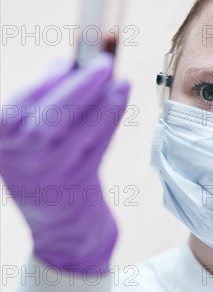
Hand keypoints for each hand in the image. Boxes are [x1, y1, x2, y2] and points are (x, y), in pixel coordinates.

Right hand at [1, 53, 129, 274]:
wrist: (60, 229)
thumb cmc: (43, 173)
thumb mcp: (26, 144)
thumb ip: (39, 107)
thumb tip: (66, 65)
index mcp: (3, 144)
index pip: (19, 107)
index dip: (45, 82)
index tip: (66, 62)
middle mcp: (23, 161)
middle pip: (51, 117)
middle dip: (80, 86)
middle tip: (103, 62)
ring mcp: (53, 175)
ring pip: (80, 131)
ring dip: (103, 99)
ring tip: (117, 77)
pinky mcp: (81, 184)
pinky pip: (99, 144)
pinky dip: (111, 117)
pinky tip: (122, 96)